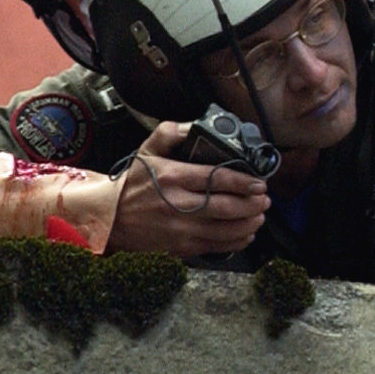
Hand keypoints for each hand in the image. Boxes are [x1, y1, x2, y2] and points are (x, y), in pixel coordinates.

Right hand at [106, 122, 269, 256]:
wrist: (109, 217)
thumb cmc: (133, 183)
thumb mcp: (148, 149)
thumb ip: (173, 133)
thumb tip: (196, 127)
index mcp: (174, 177)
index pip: (217, 179)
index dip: (244, 182)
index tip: (259, 182)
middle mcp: (179, 205)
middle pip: (226, 207)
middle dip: (253, 204)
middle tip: (265, 198)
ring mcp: (180, 229)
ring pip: (224, 230)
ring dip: (249, 223)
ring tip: (260, 214)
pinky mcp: (180, 247)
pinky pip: (215, 246)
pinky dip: (236, 241)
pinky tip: (246, 233)